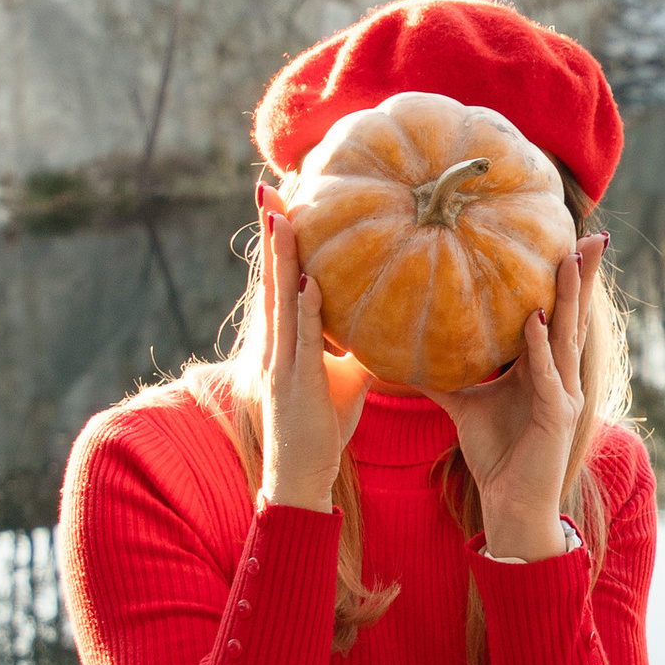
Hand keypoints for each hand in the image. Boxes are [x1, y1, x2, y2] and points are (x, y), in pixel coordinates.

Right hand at [254, 196, 367, 511]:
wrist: (298, 476)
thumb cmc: (322, 426)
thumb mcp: (344, 377)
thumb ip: (361, 346)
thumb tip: (395, 321)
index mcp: (285, 339)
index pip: (283, 279)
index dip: (282, 241)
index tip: (285, 199)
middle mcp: (276, 343)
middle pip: (272, 278)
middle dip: (270, 233)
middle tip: (268, 187)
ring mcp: (280, 362)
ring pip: (279, 300)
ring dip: (281, 258)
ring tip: (283, 215)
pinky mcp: (292, 384)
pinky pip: (301, 341)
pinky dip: (304, 311)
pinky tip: (311, 283)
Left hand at [432, 232, 607, 560]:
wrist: (510, 505)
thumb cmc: (496, 456)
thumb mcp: (465, 406)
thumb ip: (444, 376)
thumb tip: (405, 354)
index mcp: (545, 370)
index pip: (559, 315)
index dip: (566, 281)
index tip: (568, 239)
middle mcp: (561, 376)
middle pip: (574, 316)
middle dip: (583, 275)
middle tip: (593, 234)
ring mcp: (564, 395)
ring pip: (568, 337)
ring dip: (568, 298)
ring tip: (569, 259)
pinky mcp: (558, 417)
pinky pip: (547, 375)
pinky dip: (541, 348)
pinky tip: (536, 321)